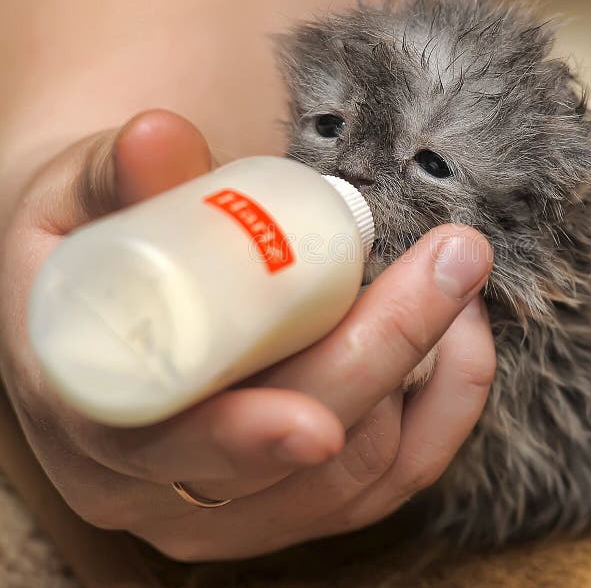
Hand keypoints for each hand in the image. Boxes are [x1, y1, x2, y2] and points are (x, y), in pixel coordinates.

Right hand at [0, 109, 494, 560]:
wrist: (119, 299)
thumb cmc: (97, 249)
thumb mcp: (78, 204)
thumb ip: (116, 178)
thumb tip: (157, 137)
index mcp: (90, 419)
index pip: (165, 449)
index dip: (240, 440)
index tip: (317, 423)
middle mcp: (162, 488)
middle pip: (298, 461)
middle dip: (388, 353)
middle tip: (454, 256)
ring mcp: (241, 506)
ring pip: (363, 475)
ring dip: (429, 371)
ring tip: (452, 274)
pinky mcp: (304, 497)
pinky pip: (400, 475)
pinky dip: (449, 403)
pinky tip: (459, 333)